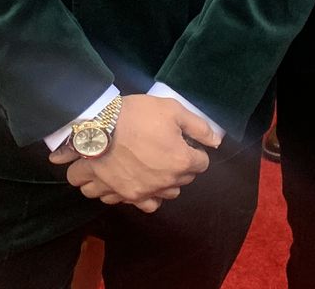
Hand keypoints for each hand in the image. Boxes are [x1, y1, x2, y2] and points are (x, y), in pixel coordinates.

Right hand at [49, 95, 215, 212]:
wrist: (98, 124)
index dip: (195, 151)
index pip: (201, 163)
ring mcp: (140, 192)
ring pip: (158, 199)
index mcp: (180, 162)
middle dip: (178, 170)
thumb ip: (198, 126)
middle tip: (165, 152)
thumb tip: (216, 141)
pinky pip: (130, 204)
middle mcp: (163, 183)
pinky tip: (127, 183)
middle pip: (181, 184)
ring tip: (149, 172)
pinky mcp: (120, 195)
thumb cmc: (137, 115)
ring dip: (158, 187)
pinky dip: (129, 197)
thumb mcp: (172, 110)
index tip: (184, 142)